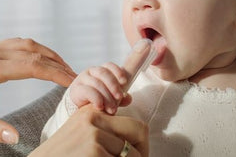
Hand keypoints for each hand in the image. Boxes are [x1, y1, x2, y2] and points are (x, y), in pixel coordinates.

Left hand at [0, 37, 76, 143]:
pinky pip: (21, 43)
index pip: (33, 67)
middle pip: (36, 54)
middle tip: (74, 76)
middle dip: (58, 65)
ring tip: (63, 67)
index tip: (72, 81)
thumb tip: (15, 137)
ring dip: (50, 55)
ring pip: (30, 44)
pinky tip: (42, 58)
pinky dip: (37, 50)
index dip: (56, 74)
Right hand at [29, 105, 148, 156]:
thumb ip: (106, 126)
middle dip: (142, 152)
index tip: (138, 154)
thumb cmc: (65, 154)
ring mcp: (94, 133)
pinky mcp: (93, 150)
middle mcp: (94, 117)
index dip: (141, 142)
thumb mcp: (84, 132)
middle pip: (139, 132)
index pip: (135, 124)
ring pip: (131, 153)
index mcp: (94, 111)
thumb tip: (140, 125)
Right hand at [69, 39, 151, 113]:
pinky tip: (100, 107)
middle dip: (113, 85)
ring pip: (97, 83)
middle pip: (103, 73)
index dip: (117, 71)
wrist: (75, 109)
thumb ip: (119, 98)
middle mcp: (90, 72)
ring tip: (112, 109)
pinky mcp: (75, 89)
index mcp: (100, 71)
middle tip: (119, 97)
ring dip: (106, 97)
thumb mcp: (109, 98)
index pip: (109, 65)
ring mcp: (82, 79)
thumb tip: (129, 98)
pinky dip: (96, 99)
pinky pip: (87, 91)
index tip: (124, 81)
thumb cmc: (94, 101)